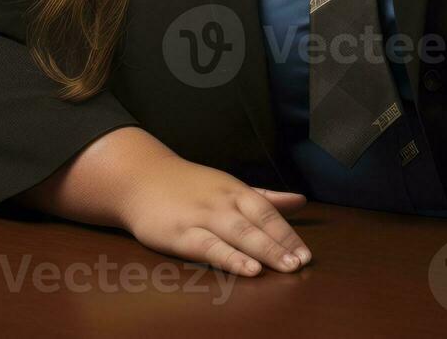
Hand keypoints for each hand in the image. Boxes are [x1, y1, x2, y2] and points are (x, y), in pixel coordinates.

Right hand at [118, 154, 312, 276]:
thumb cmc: (189, 186)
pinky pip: (210, 247)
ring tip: (286, 266)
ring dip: (264, 250)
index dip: (289, 234)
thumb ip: (266, 196)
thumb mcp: (229, 186)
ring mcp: (202, 216)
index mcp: (236, 190)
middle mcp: (223, 201)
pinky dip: (231, 258)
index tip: (307, 254)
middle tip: (302, 263)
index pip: (269, 212)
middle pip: (258, 222)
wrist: (140, 178)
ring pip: (239, 234)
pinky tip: (248, 269)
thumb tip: (301, 201)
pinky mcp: (181, 233)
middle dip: (282, 244)